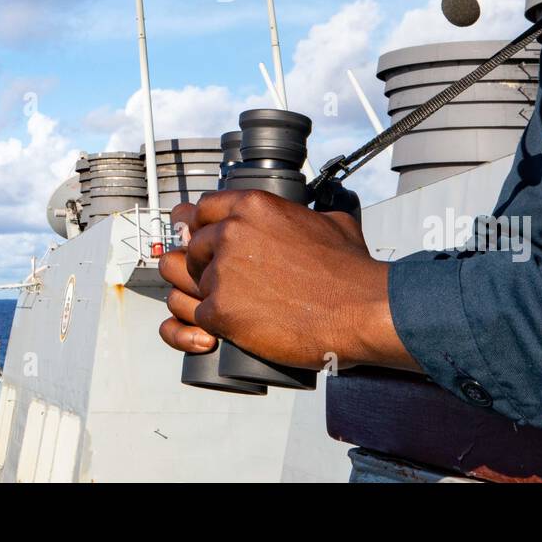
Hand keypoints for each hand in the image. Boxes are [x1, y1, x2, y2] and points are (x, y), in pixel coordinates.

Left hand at [158, 189, 406, 371]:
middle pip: (187, 246)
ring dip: (192, 293)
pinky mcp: (220, 312)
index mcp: (252, 207)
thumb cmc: (350, 272)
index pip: (201, 208)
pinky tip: (211, 334)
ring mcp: (222, 273)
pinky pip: (190, 319)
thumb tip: (304, 219)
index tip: (196, 236)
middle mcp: (231, 234)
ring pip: (181, 282)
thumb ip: (303, 215)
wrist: (360, 310)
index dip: (197, 225)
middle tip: (213, 280)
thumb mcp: (330, 222)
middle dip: (197, 264)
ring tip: (210, 305)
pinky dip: (199, 329)